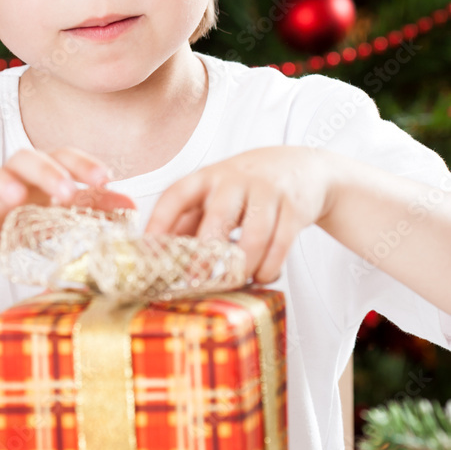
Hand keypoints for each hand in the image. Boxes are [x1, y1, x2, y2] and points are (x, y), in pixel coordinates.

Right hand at [0, 147, 115, 282]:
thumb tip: (132, 205)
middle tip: (68, 193)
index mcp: (37, 174)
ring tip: (17, 197)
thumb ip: (90, 209)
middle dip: (47, 171)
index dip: (82, 163)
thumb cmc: (17, 223)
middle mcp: (8, 175)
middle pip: (24, 158)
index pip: (60, 155)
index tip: (106, 179)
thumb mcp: (56, 217)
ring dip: (0, 180)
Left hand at [143, 146, 333, 283]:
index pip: (176, 196)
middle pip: (218, 217)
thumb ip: (190, 220)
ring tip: (235, 282)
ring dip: (243, 267)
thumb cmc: (247, 185)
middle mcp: (235, 180)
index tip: (149, 253)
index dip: (159, 224)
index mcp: (206, 177)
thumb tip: (160, 257)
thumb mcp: (214, 193)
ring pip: (255, 235)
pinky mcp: (294, 208)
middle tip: (196, 281)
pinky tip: (261, 276)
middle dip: (206, 253)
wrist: (301, 167)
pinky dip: (269, 267)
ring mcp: (267, 192)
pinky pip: (281, 244)